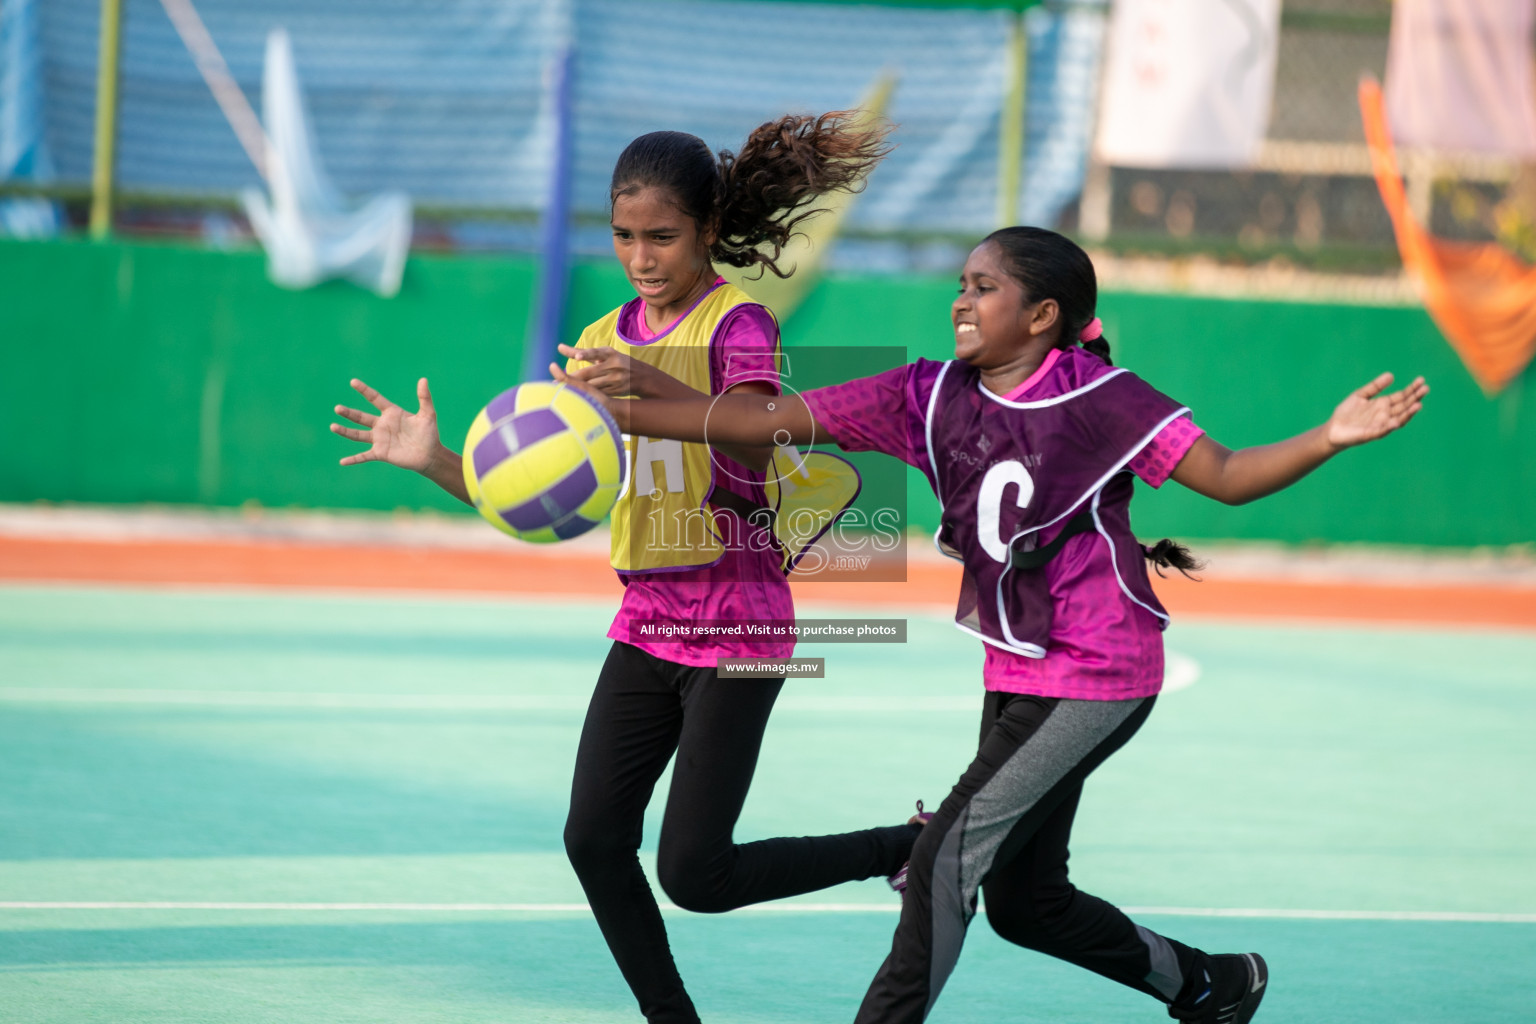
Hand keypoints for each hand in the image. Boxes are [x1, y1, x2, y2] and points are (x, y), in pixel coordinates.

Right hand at [332, 377, 441, 470]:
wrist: (430, 455)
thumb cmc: (429, 434)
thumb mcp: (428, 414)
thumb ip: (424, 398)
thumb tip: (423, 379)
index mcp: (391, 413)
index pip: (375, 398)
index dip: (364, 390)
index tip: (353, 382)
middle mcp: (382, 425)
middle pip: (361, 417)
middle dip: (349, 413)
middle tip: (337, 408)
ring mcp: (380, 439)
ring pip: (358, 435)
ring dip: (345, 431)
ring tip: (333, 426)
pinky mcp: (380, 453)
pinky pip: (364, 456)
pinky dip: (354, 459)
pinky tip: (342, 462)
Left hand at [556, 343, 670, 397]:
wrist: (642, 377)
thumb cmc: (617, 362)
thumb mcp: (604, 354)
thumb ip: (581, 352)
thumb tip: (559, 347)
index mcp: (609, 353)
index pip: (595, 353)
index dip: (586, 354)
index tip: (577, 357)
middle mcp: (613, 365)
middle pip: (590, 373)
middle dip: (573, 379)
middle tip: (556, 382)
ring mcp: (615, 380)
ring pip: (592, 386)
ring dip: (577, 389)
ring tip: (562, 393)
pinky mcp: (615, 391)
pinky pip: (598, 394)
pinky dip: (587, 396)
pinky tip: (577, 399)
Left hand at [1325, 372, 1428, 449]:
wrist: (1333, 429)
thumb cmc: (1347, 413)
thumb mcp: (1361, 395)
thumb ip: (1375, 386)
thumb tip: (1391, 375)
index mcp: (1383, 405)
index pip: (1402, 396)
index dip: (1412, 389)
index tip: (1421, 380)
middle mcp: (1385, 415)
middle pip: (1404, 406)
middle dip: (1415, 398)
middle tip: (1426, 388)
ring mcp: (1380, 425)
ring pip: (1398, 419)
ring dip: (1408, 413)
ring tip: (1418, 405)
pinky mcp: (1370, 434)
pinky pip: (1382, 431)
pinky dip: (1389, 427)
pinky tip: (1395, 421)